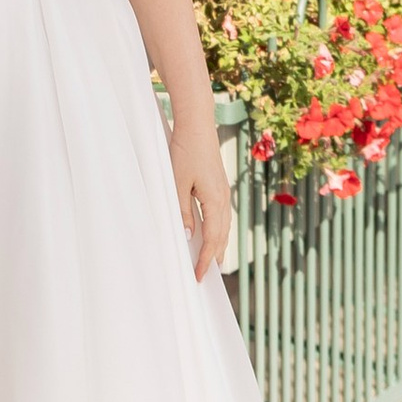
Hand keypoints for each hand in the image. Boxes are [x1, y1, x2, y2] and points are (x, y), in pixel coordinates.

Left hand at [166, 112, 230, 275]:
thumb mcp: (177, 183)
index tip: (199, 276)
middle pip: (222, 236)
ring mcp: (224, 191)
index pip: (212, 239)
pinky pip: (222, 215)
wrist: (198, 125)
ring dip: (219, 245)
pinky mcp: (220, 185)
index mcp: (215, 201)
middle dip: (215, 257)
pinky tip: (214, 232)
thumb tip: (186, 236)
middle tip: (207, 276)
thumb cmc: (185, 151)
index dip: (206, 260)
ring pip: (224, 226)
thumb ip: (182, 211)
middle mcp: (223, 198)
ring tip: (215, 261)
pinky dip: (219, 230)